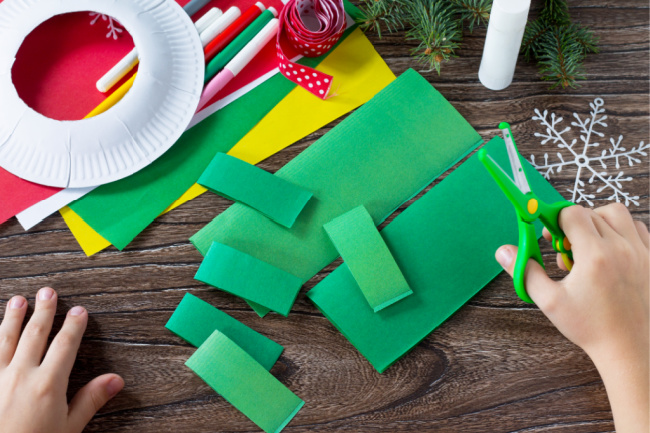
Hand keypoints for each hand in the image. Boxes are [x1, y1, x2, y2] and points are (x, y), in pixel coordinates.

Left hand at [0, 287, 123, 432]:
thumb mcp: (68, 429)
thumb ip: (89, 401)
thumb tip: (115, 380)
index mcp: (47, 384)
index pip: (65, 345)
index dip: (73, 326)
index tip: (79, 311)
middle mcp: (20, 375)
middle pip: (34, 334)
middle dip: (43, 311)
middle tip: (48, 292)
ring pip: (4, 339)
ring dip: (12, 318)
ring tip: (17, 301)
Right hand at [495, 203, 648, 432]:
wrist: (629, 348)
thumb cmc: (590, 328)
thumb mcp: (550, 301)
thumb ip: (525, 272)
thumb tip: (504, 251)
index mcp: (594, 256)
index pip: (573, 213)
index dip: (555, 220)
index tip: (549, 236)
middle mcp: (620, 248)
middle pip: (592, 212)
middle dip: (573, 225)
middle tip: (565, 250)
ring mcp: (640, 252)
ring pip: (617, 214)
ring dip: (599, 221)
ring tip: (588, 245)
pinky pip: (637, 228)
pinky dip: (622, 230)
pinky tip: (609, 250)